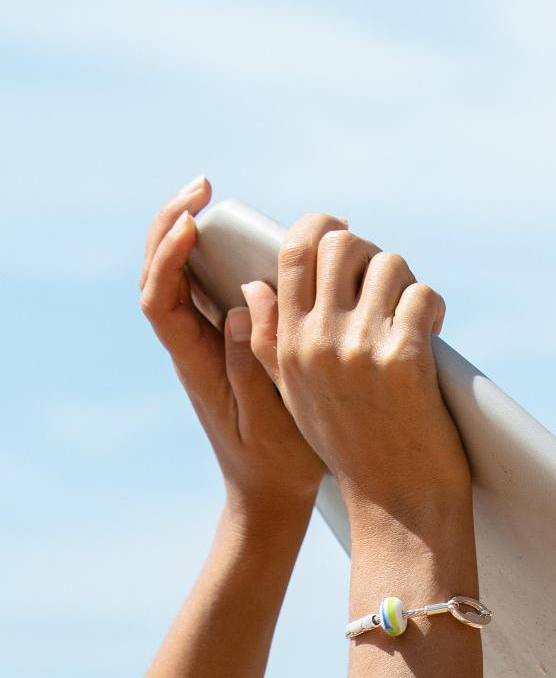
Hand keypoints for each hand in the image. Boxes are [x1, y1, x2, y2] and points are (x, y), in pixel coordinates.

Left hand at [139, 180, 328, 531]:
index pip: (160, 299)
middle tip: (203, 186)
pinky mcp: (230, 342)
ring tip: (213, 197)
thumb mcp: (267, 420)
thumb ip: (250, 365)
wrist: (271, 491)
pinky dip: (220, 256)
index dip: (166, 256)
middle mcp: (194, 345)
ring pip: (182, 277)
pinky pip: (213, 289)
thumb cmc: (273, 462)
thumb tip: (238, 304)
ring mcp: (210, 342)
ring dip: (190, 232)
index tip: (192, 223)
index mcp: (194, 363)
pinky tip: (246, 238)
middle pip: (160, 275)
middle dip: (171, 224)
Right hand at [240, 214, 471, 533]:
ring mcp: (360, 350)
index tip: (346, 232)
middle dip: (372, 253)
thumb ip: (271, 341)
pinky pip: (423, 296)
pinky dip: (434, 309)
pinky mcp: (405, 360)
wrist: (399, 504)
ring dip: (408, 283)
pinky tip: (433, 334)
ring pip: (390, 265)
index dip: (322, 227)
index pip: (294, 252)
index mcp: (288, 345)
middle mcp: (317, 341)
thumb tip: (253, 285)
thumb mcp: (296, 396)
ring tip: (412, 315)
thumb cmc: (352, 446)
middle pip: (343, 244)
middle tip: (389, 282)